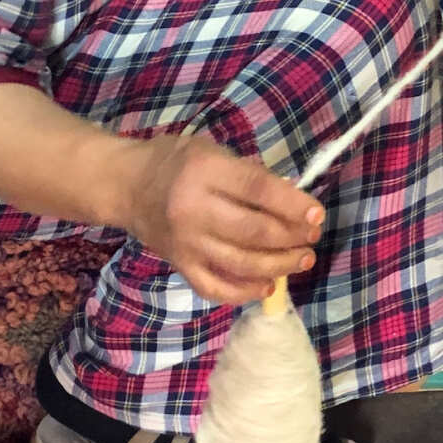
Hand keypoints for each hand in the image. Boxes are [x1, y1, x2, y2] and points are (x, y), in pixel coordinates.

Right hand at [120, 133, 323, 304]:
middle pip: (253, 232)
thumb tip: (291, 197)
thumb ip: (250, 173)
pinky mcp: (179, 265)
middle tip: (312, 239)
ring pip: (240, 264)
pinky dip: (244, 292)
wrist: (125, 185)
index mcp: (206, 171)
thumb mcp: (214, 150)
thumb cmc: (176, 160)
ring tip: (301, 260)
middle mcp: (194, 210)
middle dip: (291, 238)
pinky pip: (215, 288)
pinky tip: (267, 285)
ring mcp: (185, 243)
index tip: (316, 214)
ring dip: (278, 266)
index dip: (292, 204)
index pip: (258, 190)